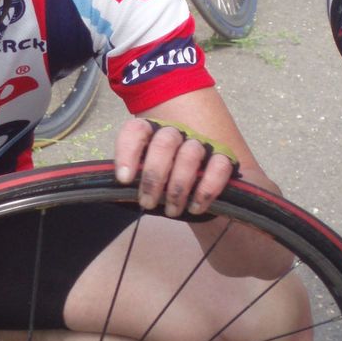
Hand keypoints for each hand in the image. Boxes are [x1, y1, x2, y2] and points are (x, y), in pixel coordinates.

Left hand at [114, 118, 238, 217]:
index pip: (137, 130)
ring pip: (190, 154)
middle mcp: (177, 134)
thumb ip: (133, 183)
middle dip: (153, 176)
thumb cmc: (166, 187)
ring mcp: (202, 144)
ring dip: (178, 186)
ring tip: (172, 211)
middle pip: (164, 142)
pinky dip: (206, 189)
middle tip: (147, 203)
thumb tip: (116, 195)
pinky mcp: (225, 159)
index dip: (127, 151)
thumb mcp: (146, 184)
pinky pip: (218, 167)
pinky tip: (196, 207)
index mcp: (152, 135)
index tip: (123, 179)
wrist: (201, 197)